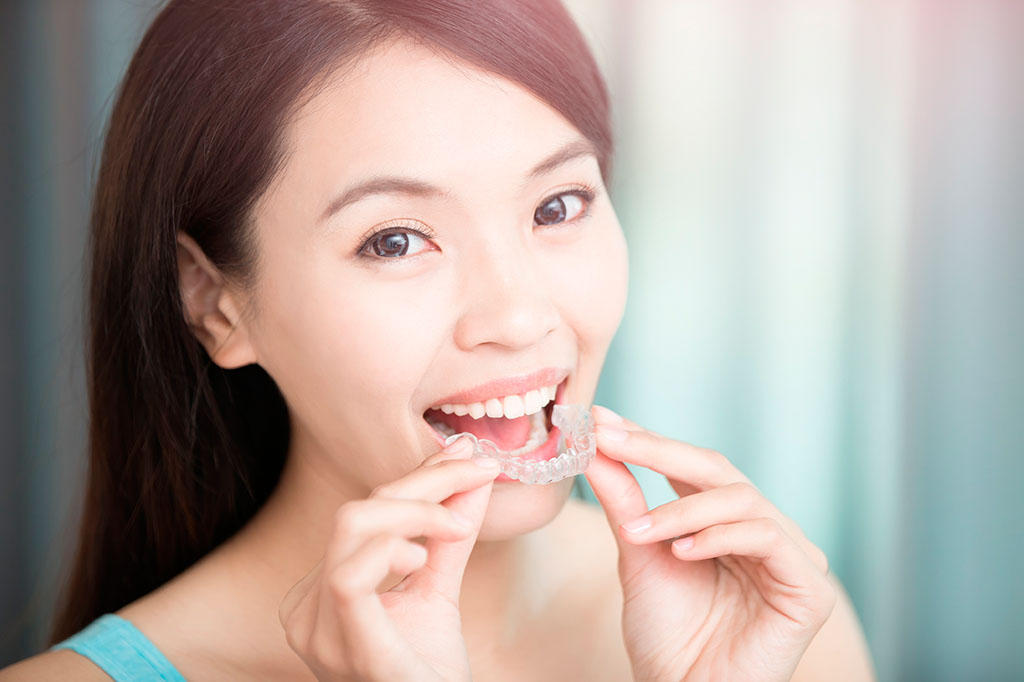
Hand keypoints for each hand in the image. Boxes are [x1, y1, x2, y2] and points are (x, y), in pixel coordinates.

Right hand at [278, 436, 499, 681]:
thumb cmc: (428, 673)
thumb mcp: (439, 590)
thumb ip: (450, 535)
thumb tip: (474, 472)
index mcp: (322, 591)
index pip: (365, 513)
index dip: (419, 477)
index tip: (470, 456)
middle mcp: (308, 608)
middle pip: (357, 511)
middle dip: (421, 482)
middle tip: (478, 472)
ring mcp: (316, 630)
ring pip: (351, 528)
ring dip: (414, 511)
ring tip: (457, 525)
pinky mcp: (342, 645)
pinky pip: (350, 577)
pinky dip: (391, 550)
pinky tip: (421, 557)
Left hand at [584, 406, 836, 681]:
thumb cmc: (666, 635)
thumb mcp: (638, 555)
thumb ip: (626, 501)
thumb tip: (597, 445)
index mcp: (726, 522)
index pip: (691, 467)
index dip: (648, 440)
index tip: (603, 422)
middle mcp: (763, 532)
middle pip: (718, 470)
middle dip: (660, 451)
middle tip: (614, 442)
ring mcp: (791, 558)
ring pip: (742, 499)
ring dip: (683, 509)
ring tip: (640, 532)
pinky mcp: (810, 589)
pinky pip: (768, 537)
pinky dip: (720, 536)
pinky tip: (682, 552)